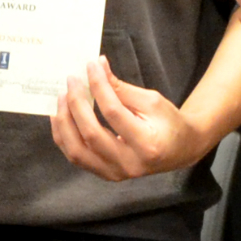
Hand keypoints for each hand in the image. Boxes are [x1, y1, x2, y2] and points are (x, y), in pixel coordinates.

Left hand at [51, 59, 207, 179]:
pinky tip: (61, 117)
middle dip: (77, 103)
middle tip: (72, 80)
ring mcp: (115, 173)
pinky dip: (64, 136)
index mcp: (147, 144)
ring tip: (62, 98)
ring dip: (64, 122)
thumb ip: (121, 88)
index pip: (113, 112)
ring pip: (77, 151)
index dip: (99, 86)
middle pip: (91, 134)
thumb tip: (98, 66)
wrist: (180, 150)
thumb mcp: (152, 101)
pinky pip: (77, 157)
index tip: (91, 65)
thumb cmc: (168, 122)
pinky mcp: (105, 174)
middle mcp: (129, 164)